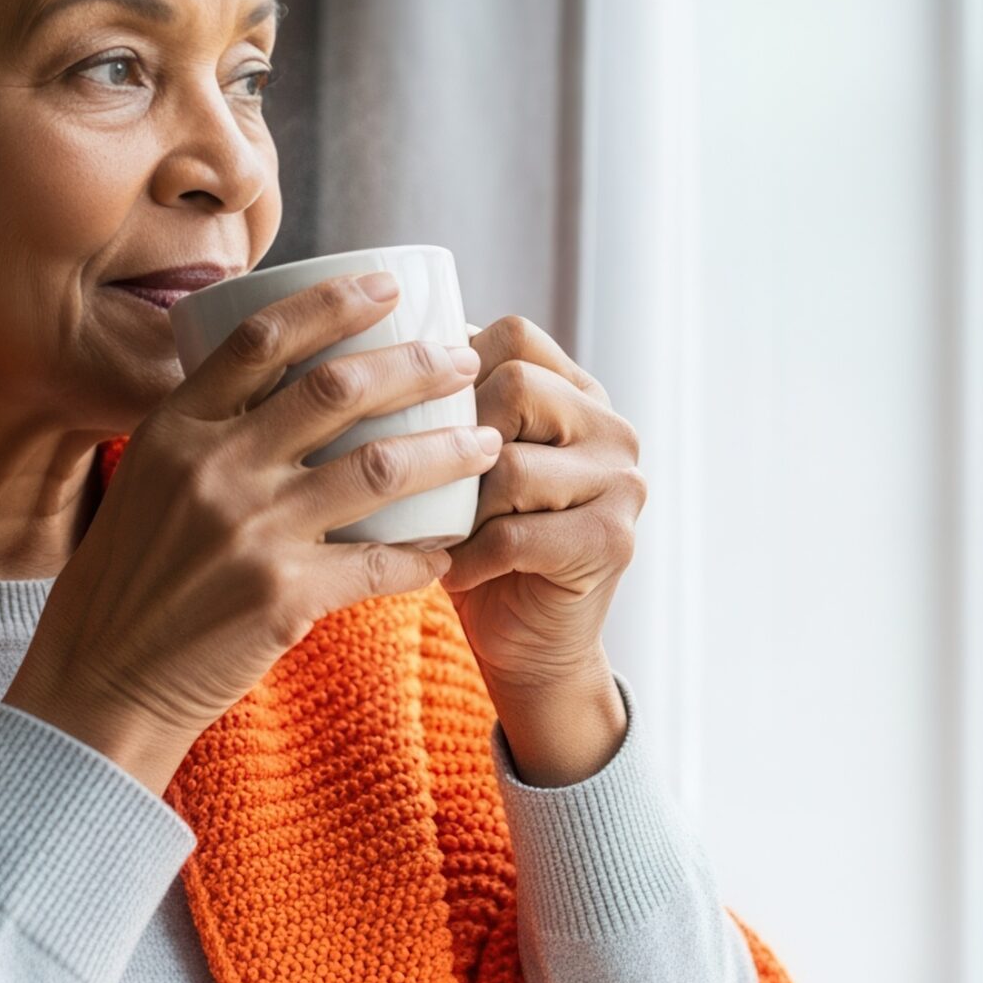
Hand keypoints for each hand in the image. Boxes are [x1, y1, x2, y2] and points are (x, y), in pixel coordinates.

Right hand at [3, 272, 504, 793]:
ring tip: (484, 442)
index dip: (333, 301)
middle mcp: (213, 469)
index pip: (263, 338)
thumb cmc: (127, 582)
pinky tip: (448, 550)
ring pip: (379, 468)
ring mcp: (250, 532)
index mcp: (176, 429)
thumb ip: (205, 434)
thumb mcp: (146, 482)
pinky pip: (381, 564)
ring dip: (446, 450)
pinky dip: (424, 555)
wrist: (100, 684)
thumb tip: (282, 383)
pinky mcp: (283, 597)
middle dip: (415, 365)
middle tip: (461, 359)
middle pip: (337, 389)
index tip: (388, 285)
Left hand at [440, 316, 645, 783]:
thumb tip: (359, 347)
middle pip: (517, 386)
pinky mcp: (611, 541)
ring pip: (512, 464)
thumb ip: (447, 405)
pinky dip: (471, 557)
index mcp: (578, 392)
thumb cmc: (477, 544)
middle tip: (427, 485)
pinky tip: (455, 572)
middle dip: (455, 437)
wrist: (527, 647)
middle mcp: (612, 427)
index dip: (453, 367)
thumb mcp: (461, 463)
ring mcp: (622, 483)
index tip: (418, 415)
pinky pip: (516, 533)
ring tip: (442, 531)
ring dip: (461, 505)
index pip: (514, 335)